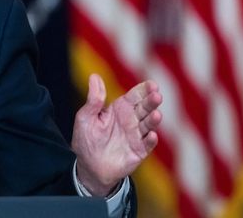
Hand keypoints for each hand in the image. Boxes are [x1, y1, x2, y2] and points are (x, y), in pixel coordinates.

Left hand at [71, 74, 162, 195]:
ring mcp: (136, 136)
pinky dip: (150, 140)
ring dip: (153, 120)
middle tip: (157, 96)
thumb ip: (94, 99)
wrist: (89, 166)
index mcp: (119, 109)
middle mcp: (131, 120)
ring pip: (148, 125)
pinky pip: (147, 145)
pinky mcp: (139, 151)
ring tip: (156, 114)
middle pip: (144, 108)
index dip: (144, 89)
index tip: (152, 84)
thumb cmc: (86, 139)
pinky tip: (151, 135)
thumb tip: (94, 76)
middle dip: (151, 101)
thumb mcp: (85, 117)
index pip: (135, 96)